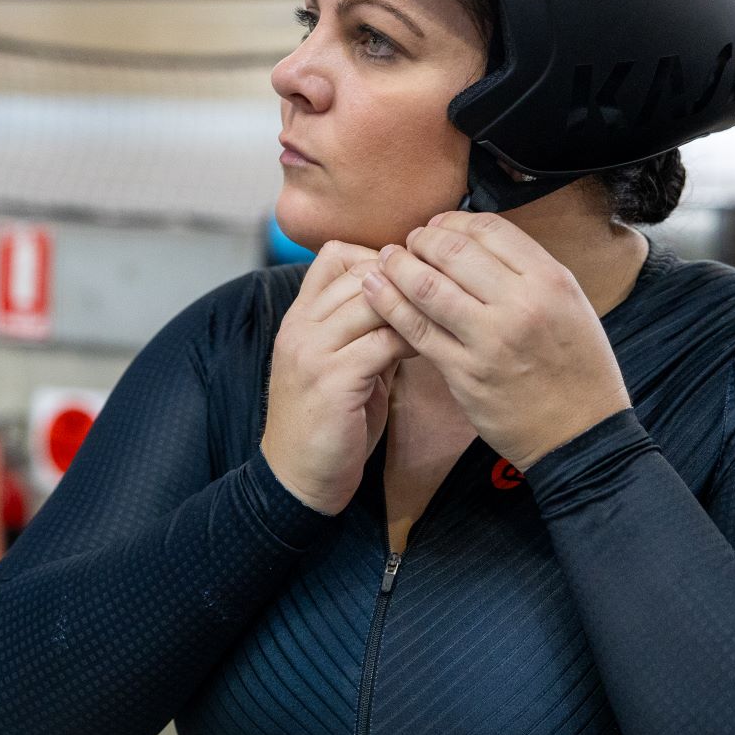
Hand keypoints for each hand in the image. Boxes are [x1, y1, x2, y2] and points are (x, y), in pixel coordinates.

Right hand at [261, 241, 418, 514]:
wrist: (297, 478)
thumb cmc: (327, 423)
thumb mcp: (340, 366)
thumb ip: (366, 333)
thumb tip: (410, 304)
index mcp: (299, 318)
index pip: (335, 256)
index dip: (377, 258)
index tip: (410, 278)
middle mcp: (300, 326)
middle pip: (358, 271)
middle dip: (403, 279)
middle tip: (437, 295)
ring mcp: (312, 351)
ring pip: (372, 301)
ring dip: (410, 308)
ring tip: (435, 320)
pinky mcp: (332, 380)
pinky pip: (382, 342)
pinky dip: (410, 341)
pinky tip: (425, 351)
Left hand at [356, 212, 631, 472]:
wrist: (581, 434)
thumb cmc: (576, 367)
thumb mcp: (570, 304)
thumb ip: (526, 272)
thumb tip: (474, 241)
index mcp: (550, 280)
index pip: (489, 229)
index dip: (453, 221)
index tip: (437, 226)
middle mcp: (521, 304)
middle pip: (452, 250)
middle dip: (421, 240)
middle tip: (408, 243)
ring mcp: (490, 339)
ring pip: (427, 286)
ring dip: (398, 266)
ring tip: (386, 260)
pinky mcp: (464, 372)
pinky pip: (416, 330)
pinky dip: (389, 304)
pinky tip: (375, 290)